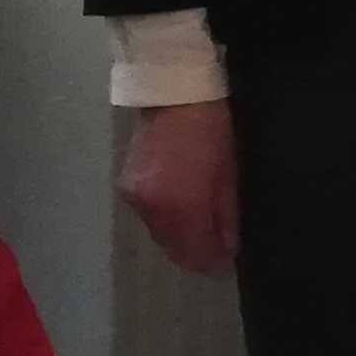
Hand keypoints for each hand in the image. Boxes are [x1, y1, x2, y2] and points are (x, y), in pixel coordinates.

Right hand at [114, 99, 240, 274]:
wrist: (172, 92)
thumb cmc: (213, 128)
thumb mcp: (230, 173)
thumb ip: (226, 216)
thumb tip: (228, 250)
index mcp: (179, 206)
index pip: (192, 254)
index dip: (212, 263)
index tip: (229, 262)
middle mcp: (150, 209)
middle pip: (173, 248)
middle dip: (197, 251)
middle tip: (221, 245)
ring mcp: (134, 197)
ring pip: (160, 233)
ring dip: (181, 235)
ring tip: (206, 223)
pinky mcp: (126, 185)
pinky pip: (149, 215)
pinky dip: (168, 218)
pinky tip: (185, 206)